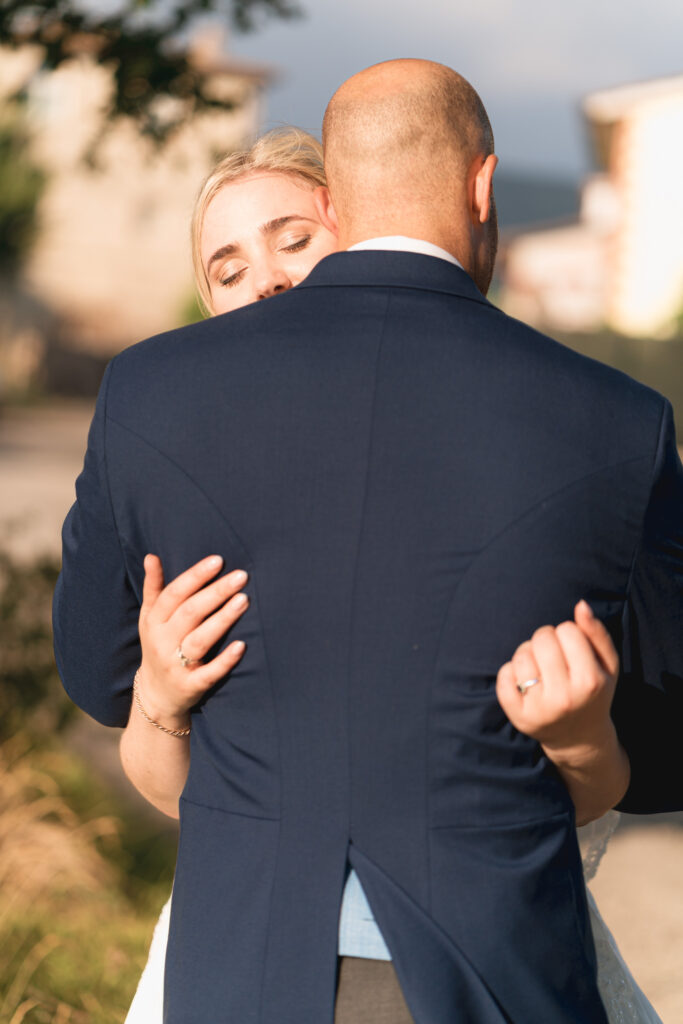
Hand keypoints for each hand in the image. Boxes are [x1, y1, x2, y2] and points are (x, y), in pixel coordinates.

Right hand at [136, 554, 248, 730]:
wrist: (156, 696)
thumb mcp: (150, 618)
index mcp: (154, 621)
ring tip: (244, 600)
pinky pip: (209, 673)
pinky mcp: (190, 686)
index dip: (196, 576)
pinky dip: (225, 660)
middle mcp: (163, 641)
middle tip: (241, 576)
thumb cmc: (158, 646)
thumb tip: (151, 555)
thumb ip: (153, 587)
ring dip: (222, 619)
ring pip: (200, 639)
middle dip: (216, 592)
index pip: (175, 593)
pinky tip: (242, 646)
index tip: (219, 560)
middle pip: (190, 612)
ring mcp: (176, 665)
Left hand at [496, 600, 619, 759]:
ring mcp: (538, 708)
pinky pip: (503, 676)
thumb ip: (597, 633)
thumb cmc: (594, 692)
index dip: (568, 633)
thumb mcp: (607, 666)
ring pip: (521, 655)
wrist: (579, 738)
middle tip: (553, 655)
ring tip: (540, 667)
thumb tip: (581, 605)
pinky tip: (525, 681)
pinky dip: (510, 672)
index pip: (567, 630)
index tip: (572, 648)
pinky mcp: (517, 716)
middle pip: (542, 638)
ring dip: (528, 654)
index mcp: (590, 681)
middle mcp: (564, 697)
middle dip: (546, 639)